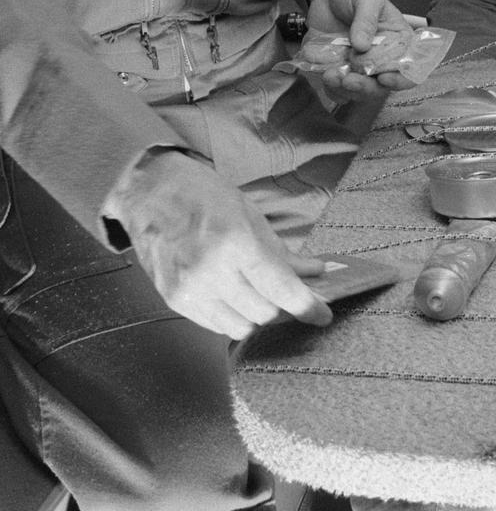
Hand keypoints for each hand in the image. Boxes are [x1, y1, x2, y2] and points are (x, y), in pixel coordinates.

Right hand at [105, 149, 332, 338]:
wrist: (149, 192)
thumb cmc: (202, 193)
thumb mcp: (249, 212)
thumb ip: (281, 250)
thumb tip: (313, 273)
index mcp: (235, 242)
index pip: (280, 289)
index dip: (307, 306)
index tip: (322, 314)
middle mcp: (211, 271)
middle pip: (263, 313)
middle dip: (283, 306)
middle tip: (290, 293)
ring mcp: (190, 290)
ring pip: (240, 327)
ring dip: (258, 315)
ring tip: (261, 293)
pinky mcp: (174, 301)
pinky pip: (216, 325)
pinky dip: (233, 316)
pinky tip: (236, 296)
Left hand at [307, 0, 415, 99]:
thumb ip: (367, 18)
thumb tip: (362, 45)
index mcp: (398, 42)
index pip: (410, 68)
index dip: (401, 79)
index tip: (384, 78)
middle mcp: (382, 60)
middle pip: (382, 87)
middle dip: (365, 88)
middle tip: (349, 80)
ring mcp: (360, 68)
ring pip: (359, 93)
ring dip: (345, 90)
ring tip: (330, 75)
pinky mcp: (340, 71)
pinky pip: (338, 91)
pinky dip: (332, 89)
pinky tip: (324, 74)